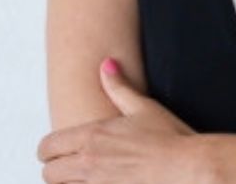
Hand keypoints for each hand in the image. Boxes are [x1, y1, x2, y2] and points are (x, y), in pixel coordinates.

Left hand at [37, 58, 203, 183]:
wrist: (188, 166)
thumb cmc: (169, 137)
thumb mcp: (143, 107)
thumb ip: (119, 87)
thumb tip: (106, 64)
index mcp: (92, 136)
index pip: (48, 146)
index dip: (48, 149)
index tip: (55, 151)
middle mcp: (88, 162)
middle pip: (49, 173)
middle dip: (55, 169)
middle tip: (67, 167)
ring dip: (68, 183)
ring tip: (81, 178)